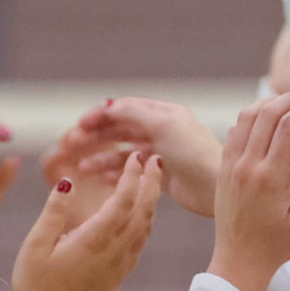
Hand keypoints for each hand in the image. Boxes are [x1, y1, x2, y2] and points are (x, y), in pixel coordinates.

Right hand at [13, 153, 164, 290]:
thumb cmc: (36, 285)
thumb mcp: (35, 246)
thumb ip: (53, 212)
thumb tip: (68, 181)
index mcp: (93, 240)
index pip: (122, 201)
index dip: (132, 177)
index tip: (137, 157)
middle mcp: (113, 250)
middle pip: (143, 211)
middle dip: (152, 183)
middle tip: (157, 160)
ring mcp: (119, 264)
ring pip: (145, 227)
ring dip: (152, 201)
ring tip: (153, 180)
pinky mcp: (119, 274)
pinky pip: (140, 242)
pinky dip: (146, 222)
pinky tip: (143, 214)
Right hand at [71, 97, 221, 216]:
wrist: (216, 186)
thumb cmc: (194, 152)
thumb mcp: (163, 123)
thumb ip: (133, 111)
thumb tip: (108, 104)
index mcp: (164, 113)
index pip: (125, 108)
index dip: (100, 114)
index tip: (80, 124)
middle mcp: (162, 131)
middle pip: (121, 129)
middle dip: (97, 136)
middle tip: (74, 145)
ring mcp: (161, 154)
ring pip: (124, 153)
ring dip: (102, 158)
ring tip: (83, 167)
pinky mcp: (162, 176)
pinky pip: (132, 172)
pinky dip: (115, 174)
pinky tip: (100, 180)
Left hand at [207, 91, 289, 290]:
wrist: (238, 261)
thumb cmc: (276, 243)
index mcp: (269, 176)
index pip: (288, 125)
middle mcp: (246, 165)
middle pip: (267, 113)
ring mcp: (231, 165)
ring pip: (247, 117)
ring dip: (270, 102)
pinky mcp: (223, 168)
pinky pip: (235, 131)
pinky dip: (252, 116)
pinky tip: (268, 117)